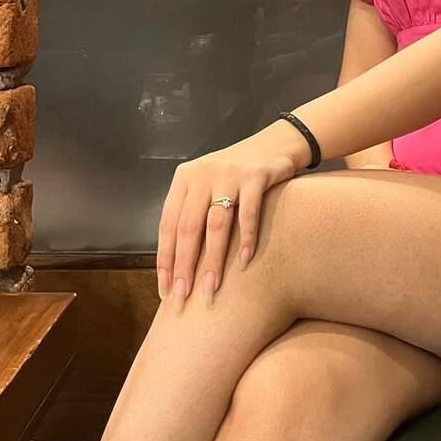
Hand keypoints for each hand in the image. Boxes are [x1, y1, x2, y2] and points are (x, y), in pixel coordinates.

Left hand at [156, 125, 307, 308]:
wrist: (274, 143)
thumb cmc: (235, 174)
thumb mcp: (207, 185)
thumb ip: (192, 214)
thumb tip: (177, 265)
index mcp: (184, 178)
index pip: (168, 224)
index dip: (166, 258)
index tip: (166, 289)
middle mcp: (203, 174)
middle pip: (189, 227)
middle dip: (185, 266)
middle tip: (184, 297)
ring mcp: (230, 174)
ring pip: (216, 224)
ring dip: (213, 260)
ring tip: (212, 288)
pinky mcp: (255, 176)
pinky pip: (248, 214)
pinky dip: (247, 240)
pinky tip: (244, 261)